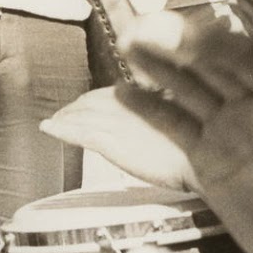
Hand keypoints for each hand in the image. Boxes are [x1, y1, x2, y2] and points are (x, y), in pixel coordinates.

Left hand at [40, 87, 198, 191]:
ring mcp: (116, 123)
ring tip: (54, 122)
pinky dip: (63, 129)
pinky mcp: (111, 143)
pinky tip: (49, 128)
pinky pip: (81, 133)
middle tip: (63, 114)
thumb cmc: (199, 140)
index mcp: (143, 95)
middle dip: (76, 108)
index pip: (109, 94)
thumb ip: (162, 109)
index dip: (93, 99)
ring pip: (83, 116)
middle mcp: (126, 104)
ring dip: (65, 118)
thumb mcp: (180, 117)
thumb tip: (157, 102)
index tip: (82, 103)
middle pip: (92, 102)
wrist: (202, 159)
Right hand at [117, 11, 252, 252]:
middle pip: (214, 65)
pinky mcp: (208, 157)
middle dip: (180, 43)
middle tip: (141, 26)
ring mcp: (230, 127)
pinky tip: (122, 91)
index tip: (190, 36)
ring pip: (189, 88)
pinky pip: (175, 127)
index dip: (224, 46)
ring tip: (125, 41)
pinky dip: (149, 110)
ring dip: (158, 64)